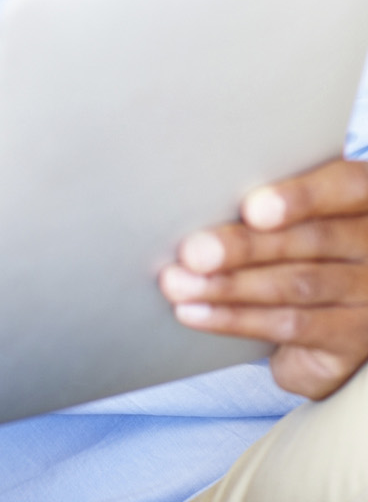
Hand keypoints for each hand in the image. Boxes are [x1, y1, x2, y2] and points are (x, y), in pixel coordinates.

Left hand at [159, 158, 367, 398]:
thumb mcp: (303, 206)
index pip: (348, 187)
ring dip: (229, 287)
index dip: (302, 197)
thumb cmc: (303, 232)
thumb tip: (196, 192)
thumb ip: (268, 198)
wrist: (339, 299)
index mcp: (366, 199)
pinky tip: (195, 313)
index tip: (253, 209)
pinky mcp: (354, 340)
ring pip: (299, 286)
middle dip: (245, 247)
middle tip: (192, 253)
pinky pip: (293, 328)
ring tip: (178, 284)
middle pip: (313, 241)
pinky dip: (236, 319)